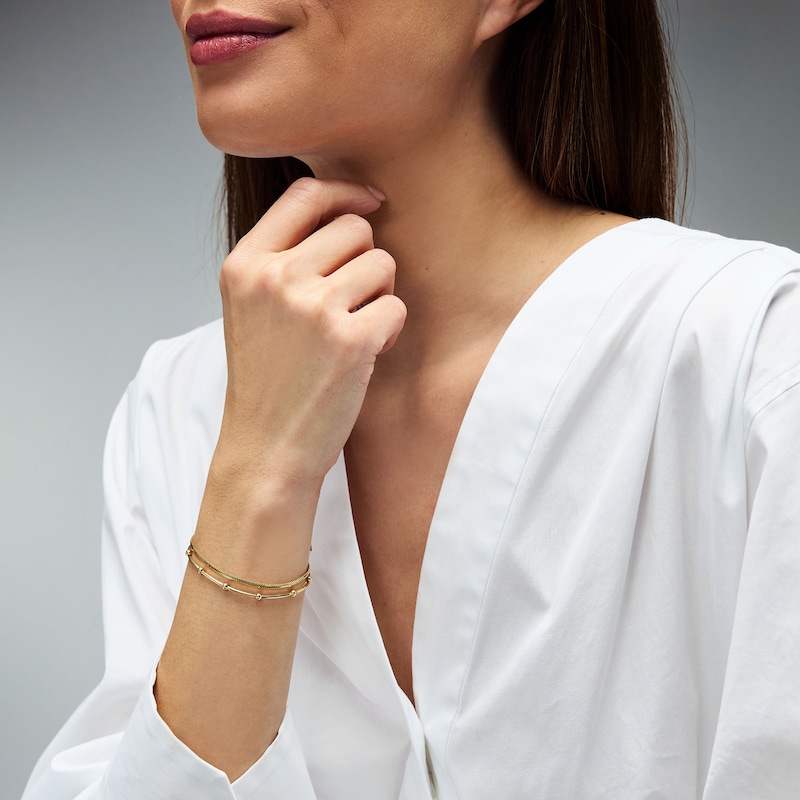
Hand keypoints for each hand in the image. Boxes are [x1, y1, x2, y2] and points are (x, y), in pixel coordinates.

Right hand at [214, 177, 405, 492]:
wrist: (267, 449)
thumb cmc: (268, 380)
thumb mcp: (252, 308)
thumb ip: (285, 257)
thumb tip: (351, 208)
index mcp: (245, 265)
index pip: (305, 193)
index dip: (345, 191)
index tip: (370, 201)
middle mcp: (275, 278)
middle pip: (355, 227)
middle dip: (364, 261)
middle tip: (349, 304)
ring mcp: (313, 307)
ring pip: (382, 264)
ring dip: (379, 296)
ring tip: (352, 332)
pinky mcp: (351, 339)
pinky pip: (397, 307)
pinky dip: (389, 331)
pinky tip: (363, 356)